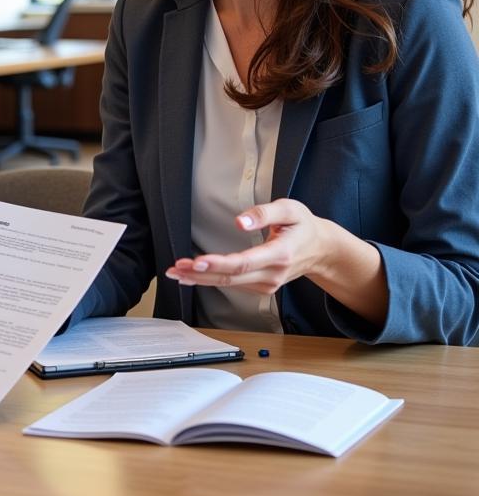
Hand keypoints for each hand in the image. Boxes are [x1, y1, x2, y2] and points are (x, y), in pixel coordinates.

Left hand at [165, 199, 331, 294]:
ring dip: (200, 279)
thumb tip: (241, 221)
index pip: (245, 262)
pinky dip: (211, 280)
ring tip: (176, 271)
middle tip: (175, 267)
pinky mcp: (262, 286)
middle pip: (231, 277)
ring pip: (229, 284)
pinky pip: (233, 284)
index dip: (219, 263)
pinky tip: (192, 276)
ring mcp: (268, 283)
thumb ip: (265, 213)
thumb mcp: (290, 209)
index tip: (197, 261)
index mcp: (280, 254)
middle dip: (200, 273)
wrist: (321, 249)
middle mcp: (273, 274)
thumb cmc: (303, 225)